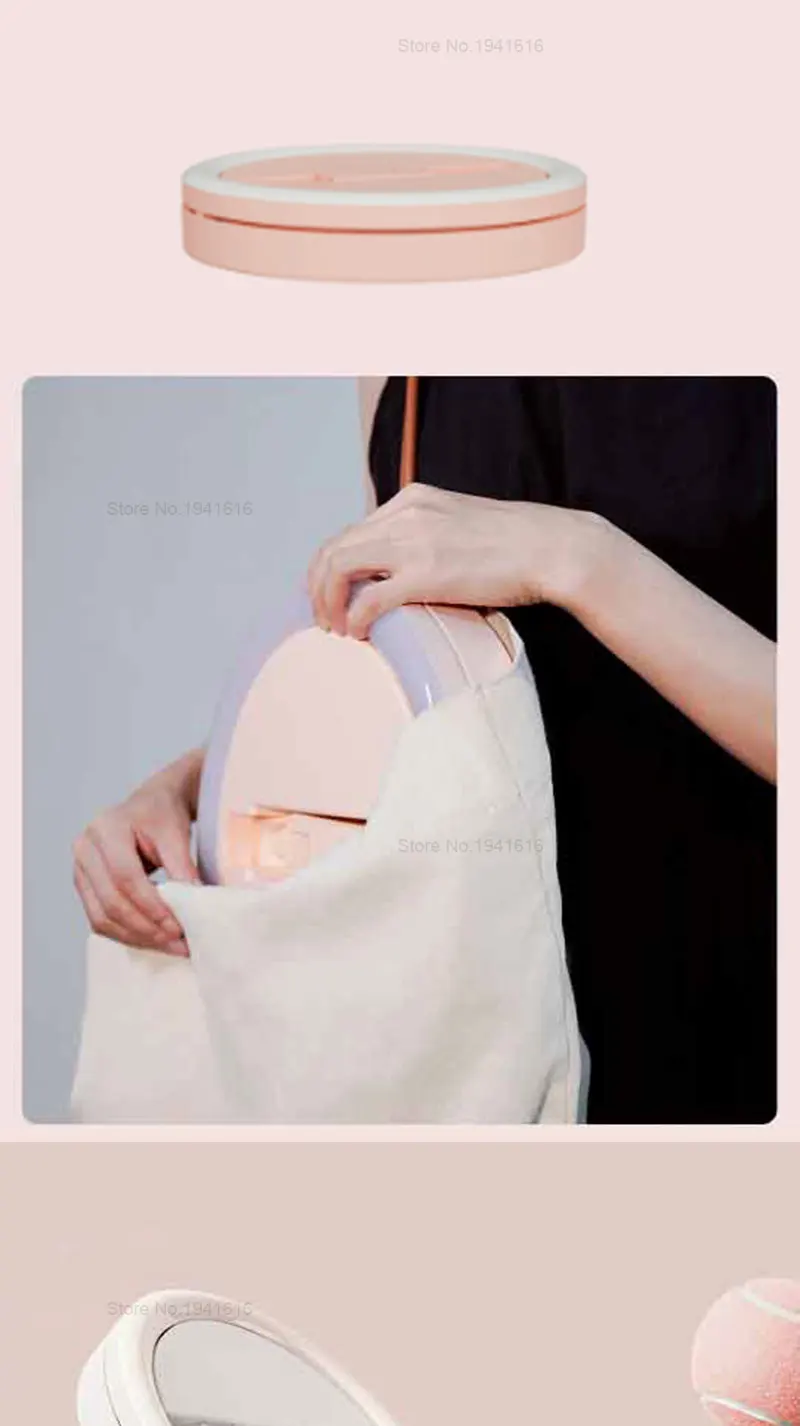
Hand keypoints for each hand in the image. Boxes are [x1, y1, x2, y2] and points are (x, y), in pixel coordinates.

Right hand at [72, 750, 203, 956]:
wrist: (151, 806)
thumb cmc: (162, 815)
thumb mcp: (176, 832)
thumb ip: (182, 866)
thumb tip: (192, 905)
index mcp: (105, 828)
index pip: (125, 877)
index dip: (151, 905)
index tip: (178, 925)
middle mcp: (84, 849)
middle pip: (111, 902)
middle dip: (146, 928)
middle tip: (178, 942)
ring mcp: (79, 870)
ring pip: (102, 917)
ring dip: (137, 937)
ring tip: (170, 945)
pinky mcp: (85, 888)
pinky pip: (100, 920)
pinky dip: (127, 935)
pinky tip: (153, 939)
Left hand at [308, 483, 602, 637]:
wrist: (550, 547)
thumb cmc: (516, 544)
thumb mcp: (459, 524)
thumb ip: (428, 537)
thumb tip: (407, 572)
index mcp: (412, 499)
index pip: (353, 530)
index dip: (332, 565)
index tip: (334, 593)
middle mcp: (405, 514)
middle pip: (335, 547)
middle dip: (320, 586)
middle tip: (324, 616)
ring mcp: (412, 542)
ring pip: (340, 568)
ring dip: (329, 601)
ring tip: (335, 627)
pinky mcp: (425, 574)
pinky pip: (370, 598)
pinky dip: (355, 617)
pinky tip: (358, 633)